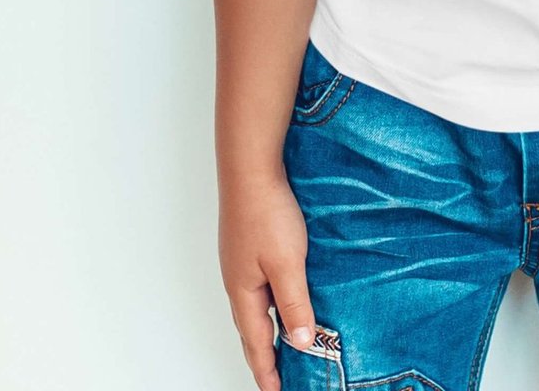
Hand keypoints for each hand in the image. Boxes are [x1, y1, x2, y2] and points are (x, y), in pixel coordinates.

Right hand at [219, 171, 314, 390]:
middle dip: (264, 355)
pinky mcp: (250, 244)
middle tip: (277, 377)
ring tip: (284, 342)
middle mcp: (238, 281)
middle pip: (251, 329)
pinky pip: (261, 284)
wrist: (251, 168)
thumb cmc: (266, 213)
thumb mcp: (287, 263)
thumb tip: (300, 343)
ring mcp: (242, 262)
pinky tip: (285, 294)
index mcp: (243, 293)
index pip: (256, 343)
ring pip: (256, 306)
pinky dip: (272, 301)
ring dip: (268, 328)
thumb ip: (294, 303)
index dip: (267, 370)